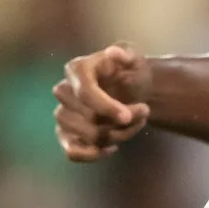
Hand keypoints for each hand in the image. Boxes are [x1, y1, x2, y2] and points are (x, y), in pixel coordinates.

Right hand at [54, 45, 151, 161]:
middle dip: (121, 122)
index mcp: (77, 69)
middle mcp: (64, 91)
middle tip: (144, 112)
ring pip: (86, 136)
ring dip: (115, 136)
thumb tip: (114, 53)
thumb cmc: (131, 71)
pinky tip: (112, 149)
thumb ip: (126, 54)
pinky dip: (92, 154)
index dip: (106, 107)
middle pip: (89, 118)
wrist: (133, 90)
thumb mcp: (134, 57)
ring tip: (132, 126)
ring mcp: (64, 113)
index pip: (84, 93)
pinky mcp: (67, 134)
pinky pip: (71, 152)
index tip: (128, 116)